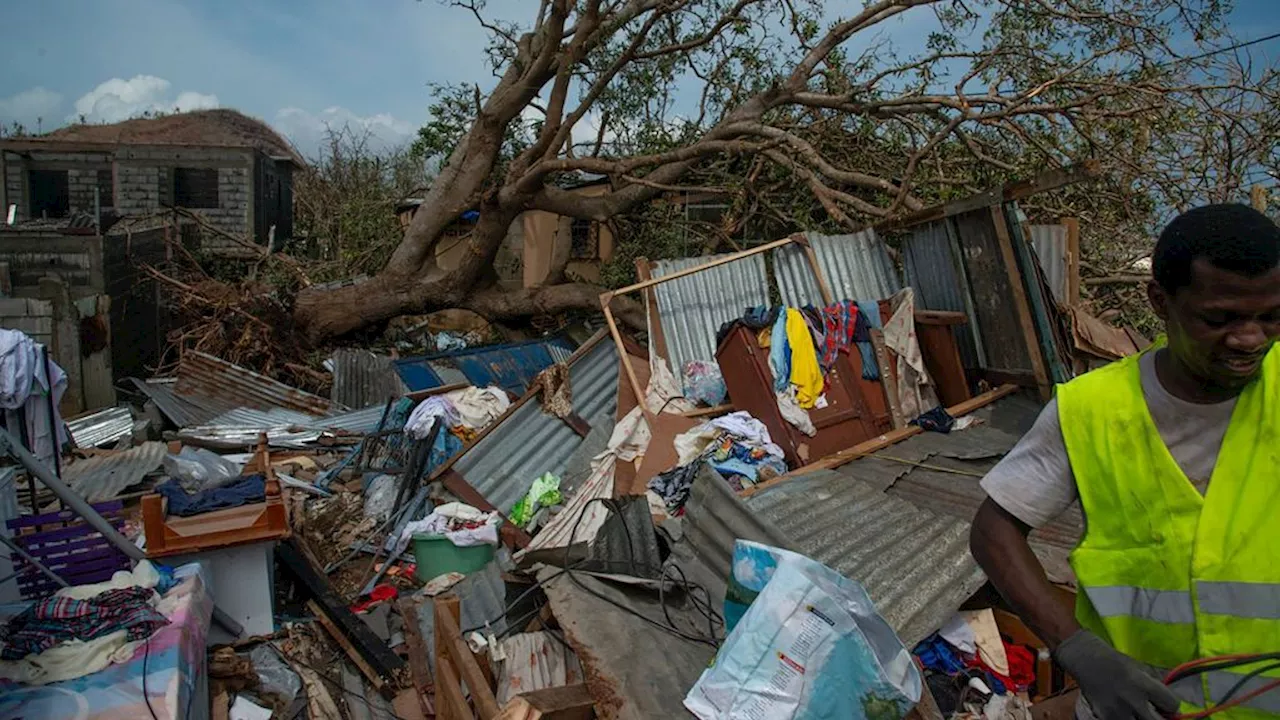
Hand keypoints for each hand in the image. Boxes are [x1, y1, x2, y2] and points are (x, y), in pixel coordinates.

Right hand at [1053, 630, 1180, 719]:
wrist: (1084, 658)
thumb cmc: (1113, 659)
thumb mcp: (1138, 666)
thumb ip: (1155, 684)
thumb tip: (1171, 701)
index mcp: (1143, 684)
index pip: (1172, 705)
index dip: (1171, 704)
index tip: (1164, 703)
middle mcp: (1132, 700)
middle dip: (1159, 718)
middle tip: (1154, 712)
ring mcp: (1118, 711)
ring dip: (1141, 719)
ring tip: (1137, 712)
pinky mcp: (1104, 717)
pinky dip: (1125, 719)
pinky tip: (1123, 712)